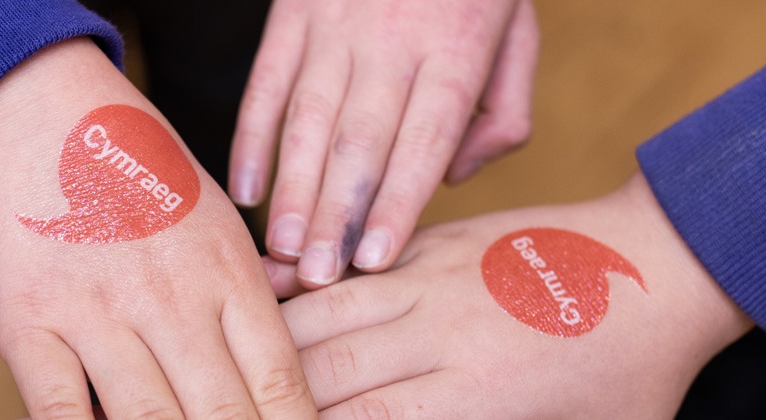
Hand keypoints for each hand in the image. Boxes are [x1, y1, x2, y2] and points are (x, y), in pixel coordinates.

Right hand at [0, 39, 314, 418]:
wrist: (46, 114)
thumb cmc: (142, 175)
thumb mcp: (218, 222)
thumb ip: (254, 293)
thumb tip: (296, 356)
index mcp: (229, 276)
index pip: (281, 384)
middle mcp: (172, 299)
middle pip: (223, 414)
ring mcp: (99, 312)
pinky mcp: (30, 322)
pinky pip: (59, 407)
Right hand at [230, 0, 540, 287]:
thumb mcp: (518, 34)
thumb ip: (503, 114)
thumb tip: (452, 179)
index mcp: (456, 51)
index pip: (423, 142)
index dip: (396, 203)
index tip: (374, 259)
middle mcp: (393, 41)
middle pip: (360, 141)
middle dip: (335, 215)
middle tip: (317, 276)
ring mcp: (336, 26)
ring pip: (307, 118)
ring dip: (292, 188)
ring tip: (282, 247)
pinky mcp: (294, 13)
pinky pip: (266, 83)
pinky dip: (251, 136)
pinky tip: (246, 188)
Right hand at [269, 174, 750, 417]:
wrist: (668, 264)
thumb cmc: (636, 373)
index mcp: (479, 389)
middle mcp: (442, 329)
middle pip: (320, 368)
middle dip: (273, 400)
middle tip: (245, 412)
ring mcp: (432, 276)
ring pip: (318, 309)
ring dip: (270, 347)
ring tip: (238, 375)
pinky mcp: (432, 241)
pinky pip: (347, 268)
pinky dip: (296, 290)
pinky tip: (261, 307)